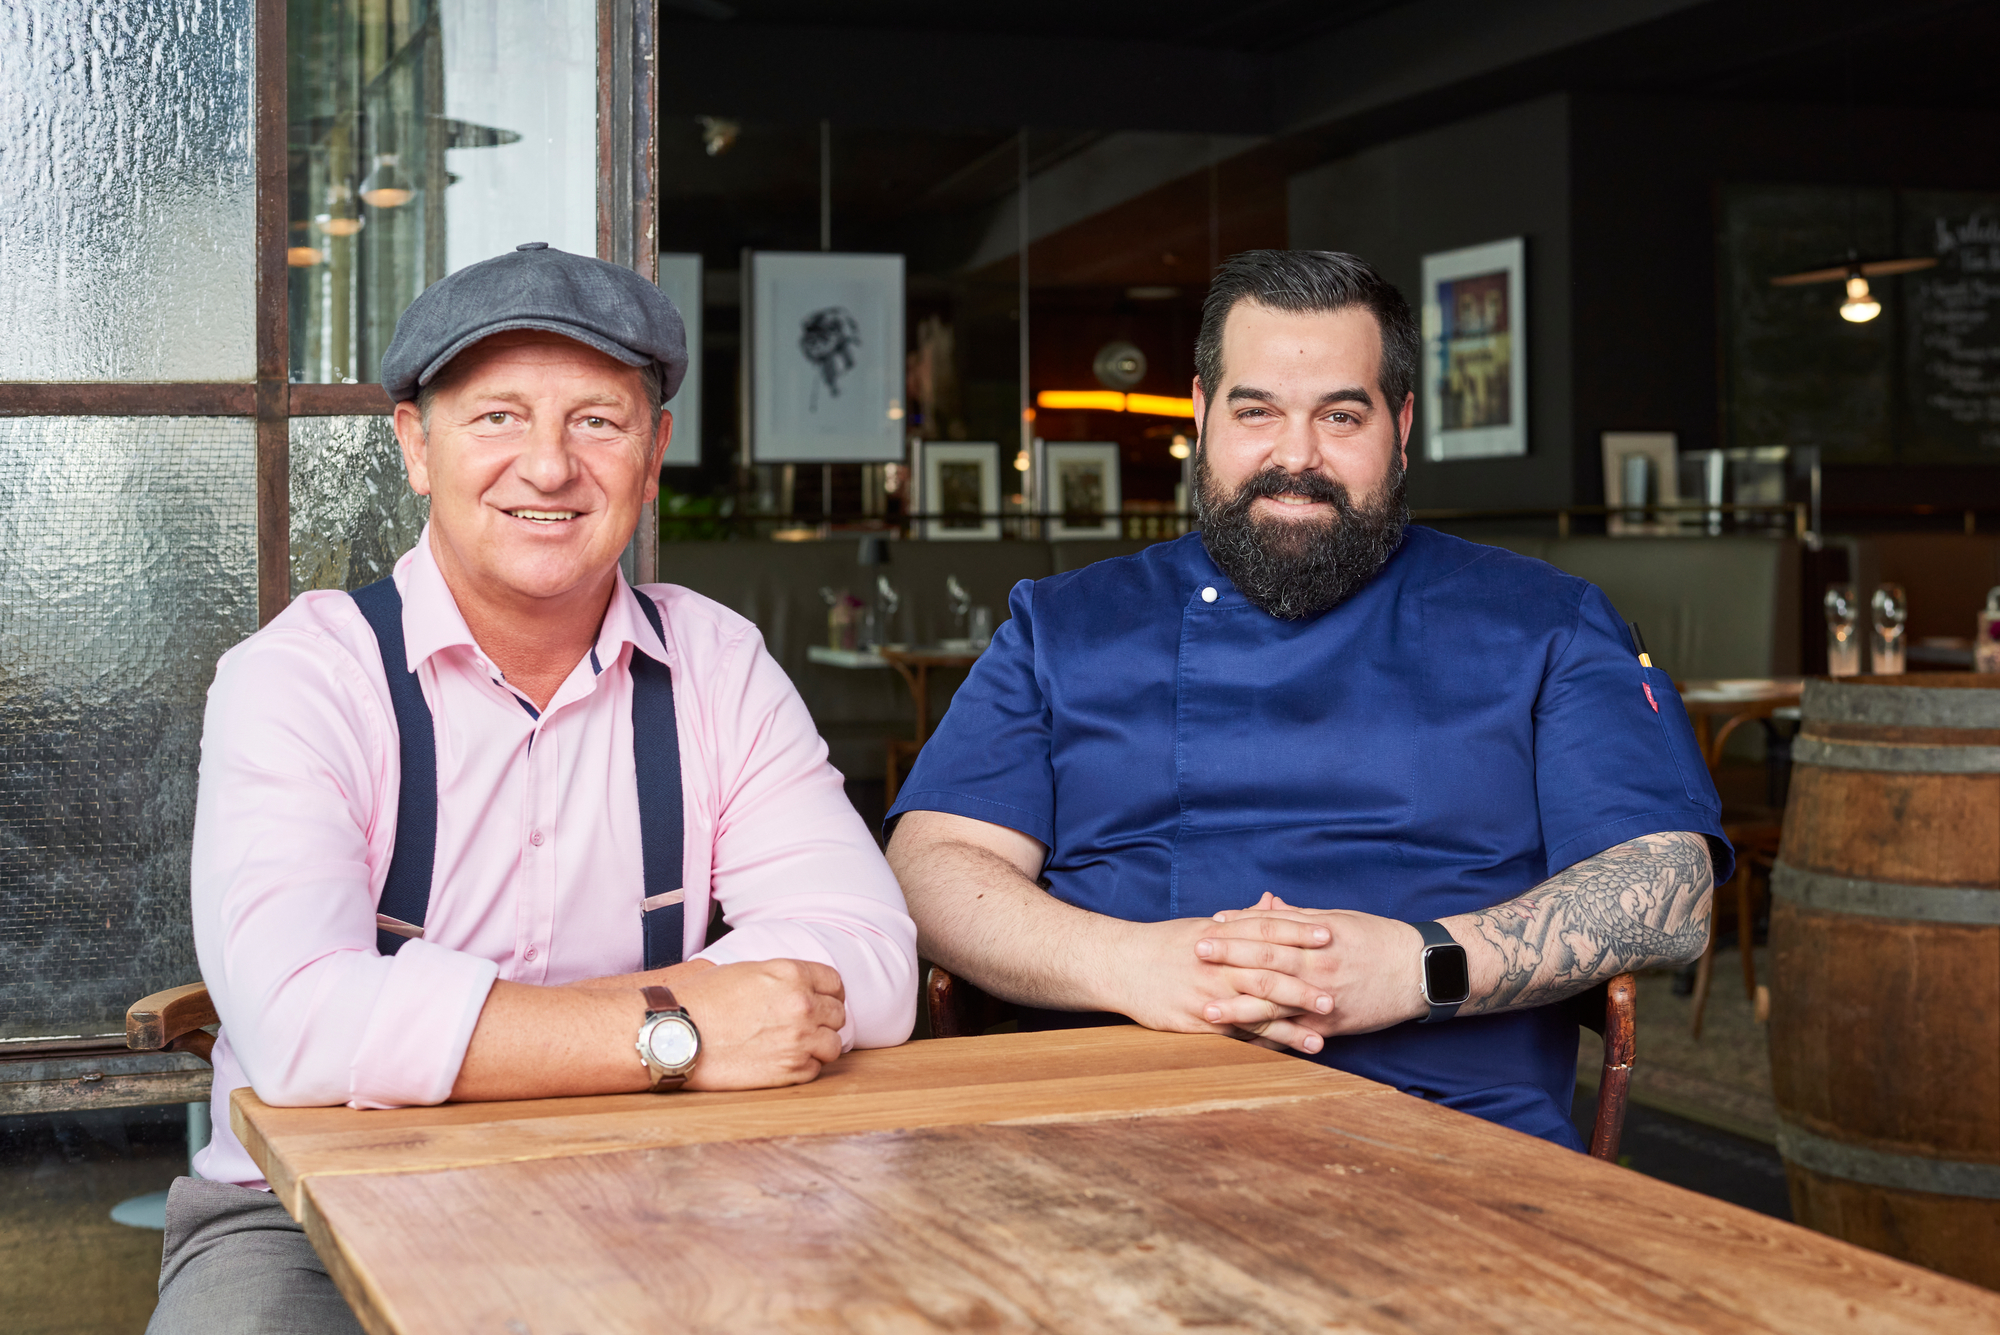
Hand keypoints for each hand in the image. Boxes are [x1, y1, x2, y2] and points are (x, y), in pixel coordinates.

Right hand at [669, 958, 845, 1090]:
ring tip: (794, 1048)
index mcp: (792, 974)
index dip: (828, 994)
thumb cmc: (700, 1000)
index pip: (834, 983)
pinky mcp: (789, 1070)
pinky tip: (780, 1062)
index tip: (820, 1003)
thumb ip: (780, 979)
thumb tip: (795, 987)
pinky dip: (802, 1068)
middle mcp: (802, 1004)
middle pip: (838, 1015)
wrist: (675, 1033)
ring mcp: (799, 1039)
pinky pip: (814, 1070)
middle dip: (823, 1021)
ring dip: (817, 1047)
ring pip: (833, 1045)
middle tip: (803, 1028)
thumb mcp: (746, 971)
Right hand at [1096, 914, 1336, 1045]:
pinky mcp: (1195, 1020)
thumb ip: (1241, 919)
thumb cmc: (1165, 944)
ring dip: (1288, 1027)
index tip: (1329, 935)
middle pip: (1265, 974)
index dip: (1298, 931)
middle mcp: (1215, 964)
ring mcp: (1205, 993)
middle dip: (1302, 987)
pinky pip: (1234, 1034)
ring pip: (1253, 1011)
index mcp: (1218, 933)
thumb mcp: (1203, 926)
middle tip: (1335, 996)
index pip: (1264, 929)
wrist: (1119, 964)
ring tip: (1320, 1038)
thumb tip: (1272, 901)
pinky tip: (1283, 1053)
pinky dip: (1261, 1044)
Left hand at [1195, 895, 1426, 1047]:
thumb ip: (1298, 916)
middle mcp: (1318, 967)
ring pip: (1274, 1003)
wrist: (1419, 971)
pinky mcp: (1331, 1027)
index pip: (1270, 930)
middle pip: (1265, 963)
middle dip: (1228, 959)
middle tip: (1195, 954)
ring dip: (1237, 1006)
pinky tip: (1243, 1040)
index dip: (1237, 928)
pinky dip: (1268, 1037)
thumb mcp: (1338, 919)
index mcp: (1317, 937)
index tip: (1210, 925)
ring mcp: (1324, 999)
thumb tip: (1263, 905)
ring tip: (1206, 1008)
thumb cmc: (1377, 939)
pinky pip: (1295, 1033)